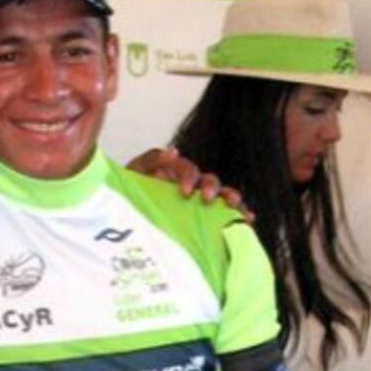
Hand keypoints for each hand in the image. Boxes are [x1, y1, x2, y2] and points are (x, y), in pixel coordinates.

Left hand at [126, 147, 251, 220]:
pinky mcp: (205, 218)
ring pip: (223, 196)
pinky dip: (238, 215)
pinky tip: (248, 219)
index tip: (185, 191)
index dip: (190, 177)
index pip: (189, 169)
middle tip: (207, 199)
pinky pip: (225, 215)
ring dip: (232, 199)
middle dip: (213, 188)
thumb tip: (172, 152)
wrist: (123, 212)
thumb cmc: (132, 190)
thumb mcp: (135, 172)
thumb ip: (151, 159)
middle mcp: (193, 185)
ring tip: (237, 207)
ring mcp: (200, 202)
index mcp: (177, 172)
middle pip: (210, 181)